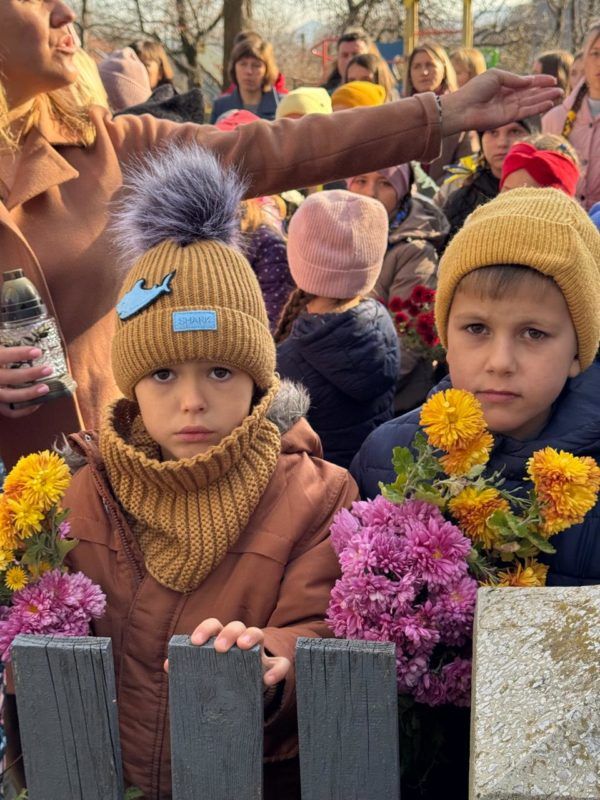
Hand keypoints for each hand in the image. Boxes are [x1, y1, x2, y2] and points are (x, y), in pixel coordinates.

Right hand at [0, 347, 51, 417]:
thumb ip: (6, 340)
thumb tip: (26, 330)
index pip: (1, 356)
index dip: (19, 354)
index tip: (38, 351)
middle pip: (8, 378)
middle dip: (30, 374)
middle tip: (48, 369)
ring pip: (10, 397)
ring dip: (30, 393)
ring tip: (47, 388)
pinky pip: (11, 411)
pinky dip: (25, 410)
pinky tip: (38, 402)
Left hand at [164, 618, 290, 687]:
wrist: (243, 693)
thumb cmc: (220, 677)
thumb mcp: (205, 672)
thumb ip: (188, 666)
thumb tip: (168, 665)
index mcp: (221, 639)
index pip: (213, 625)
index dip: (204, 630)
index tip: (195, 642)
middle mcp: (240, 640)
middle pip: (236, 625)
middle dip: (228, 632)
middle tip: (219, 648)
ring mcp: (258, 653)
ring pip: (259, 633)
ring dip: (251, 636)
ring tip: (243, 646)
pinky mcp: (272, 667)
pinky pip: (280, 664)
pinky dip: (276, 670)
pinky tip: (266, 680)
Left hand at [440, 69, 562, 135]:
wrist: (463, 107)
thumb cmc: (475, 90)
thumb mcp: (496, 76)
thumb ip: (514, 79)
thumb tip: (529, 81)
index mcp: (504, 85)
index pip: (525, 83)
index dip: (539, 81)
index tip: (552, 79)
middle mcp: (507, 97)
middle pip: (530, 94)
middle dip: (545, 91)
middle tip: (560, 89)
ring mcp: (508, 108)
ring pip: (530, 103)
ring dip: (545, 99)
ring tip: (558, 95)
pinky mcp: (507, 118)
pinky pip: (526, 112)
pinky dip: (537, 108)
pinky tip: (548, 104)